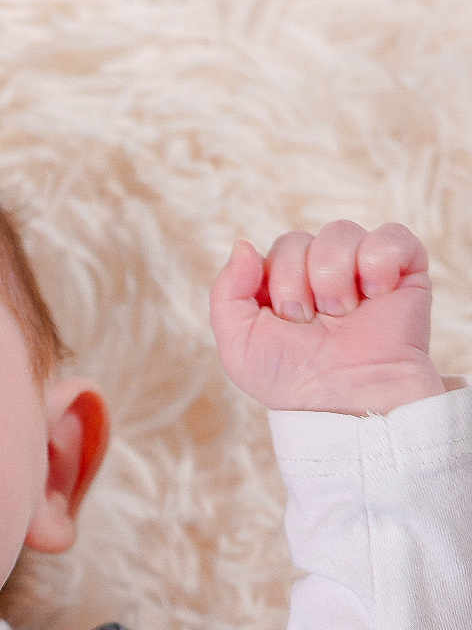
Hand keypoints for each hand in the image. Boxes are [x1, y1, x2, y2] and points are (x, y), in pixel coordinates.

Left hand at [209, 221, 445, 413]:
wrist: (346, 398)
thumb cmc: (292, 380)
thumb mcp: (239, 345)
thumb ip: (226, 293)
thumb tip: (243, 244)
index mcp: (283, 288)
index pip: (270, 252)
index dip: (274, 283)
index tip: (284, 320)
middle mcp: (320, 274)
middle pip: (297, 240)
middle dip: (296, 285)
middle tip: (310, 322)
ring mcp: (362, 270)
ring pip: (340, 231)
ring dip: (332, 277)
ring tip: (342, 314)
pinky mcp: (404, 270)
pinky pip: (391, 235)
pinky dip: (379, 261)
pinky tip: (376, 294)